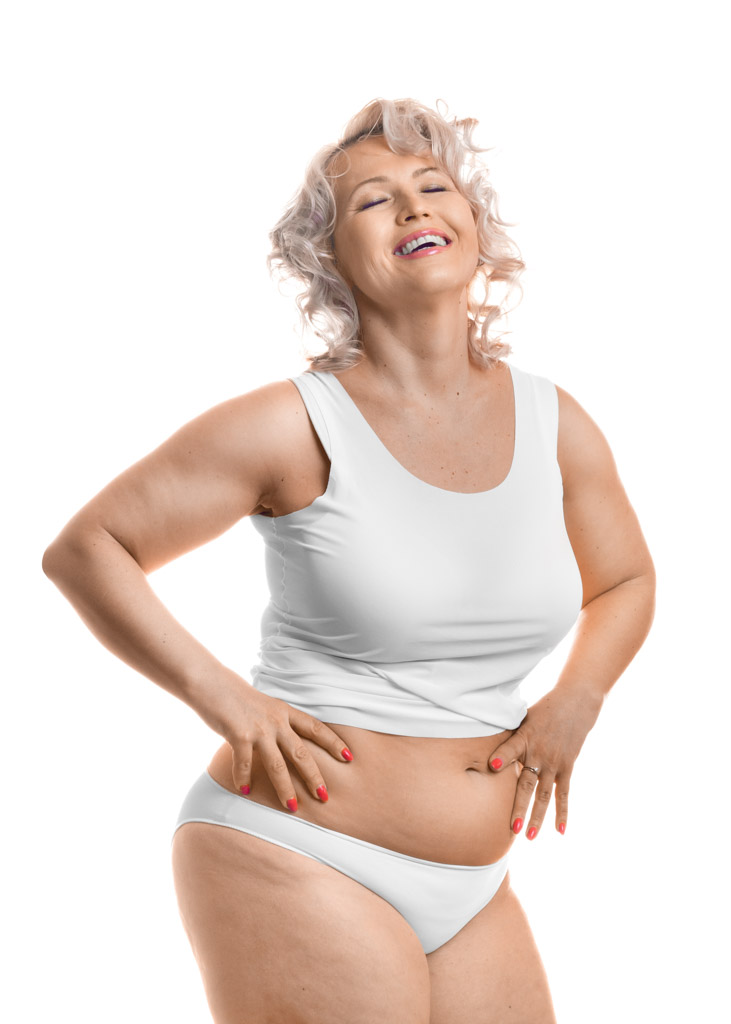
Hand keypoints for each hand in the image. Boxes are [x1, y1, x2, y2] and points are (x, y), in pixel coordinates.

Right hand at [194, 670, 352, 811]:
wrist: (211, 683)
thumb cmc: (236, 696)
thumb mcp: (264, 705)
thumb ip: (276, 722)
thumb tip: (285, 739)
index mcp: (285, 712)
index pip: (315, 728)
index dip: (333, 743)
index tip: (349, 757)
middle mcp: (276, 721)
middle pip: (301, 752)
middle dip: (314, 776)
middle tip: (324, 796)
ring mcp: (258, 729)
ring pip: (277, 765)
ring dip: (285, 789)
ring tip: (293, 808)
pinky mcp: (239, 735)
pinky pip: (245, 763)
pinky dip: (245, 778)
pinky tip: (245, 791)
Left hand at [488, 688, 601, 838]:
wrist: (575, 704)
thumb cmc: (542, 710)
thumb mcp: (522, 716)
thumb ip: (506, 734)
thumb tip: (482, 744)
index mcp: (524, 736)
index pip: (511, 747)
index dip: (502, 756)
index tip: (491, 766)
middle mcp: (539, 752)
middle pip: (526, 783)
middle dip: (518, 806)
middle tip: (511, 829)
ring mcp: (554, 762)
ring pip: (544, 794)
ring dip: (536, 816)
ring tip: (528, 836)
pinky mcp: (566, 767)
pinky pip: (563, 793)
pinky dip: (562, 812)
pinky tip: (560, 831)